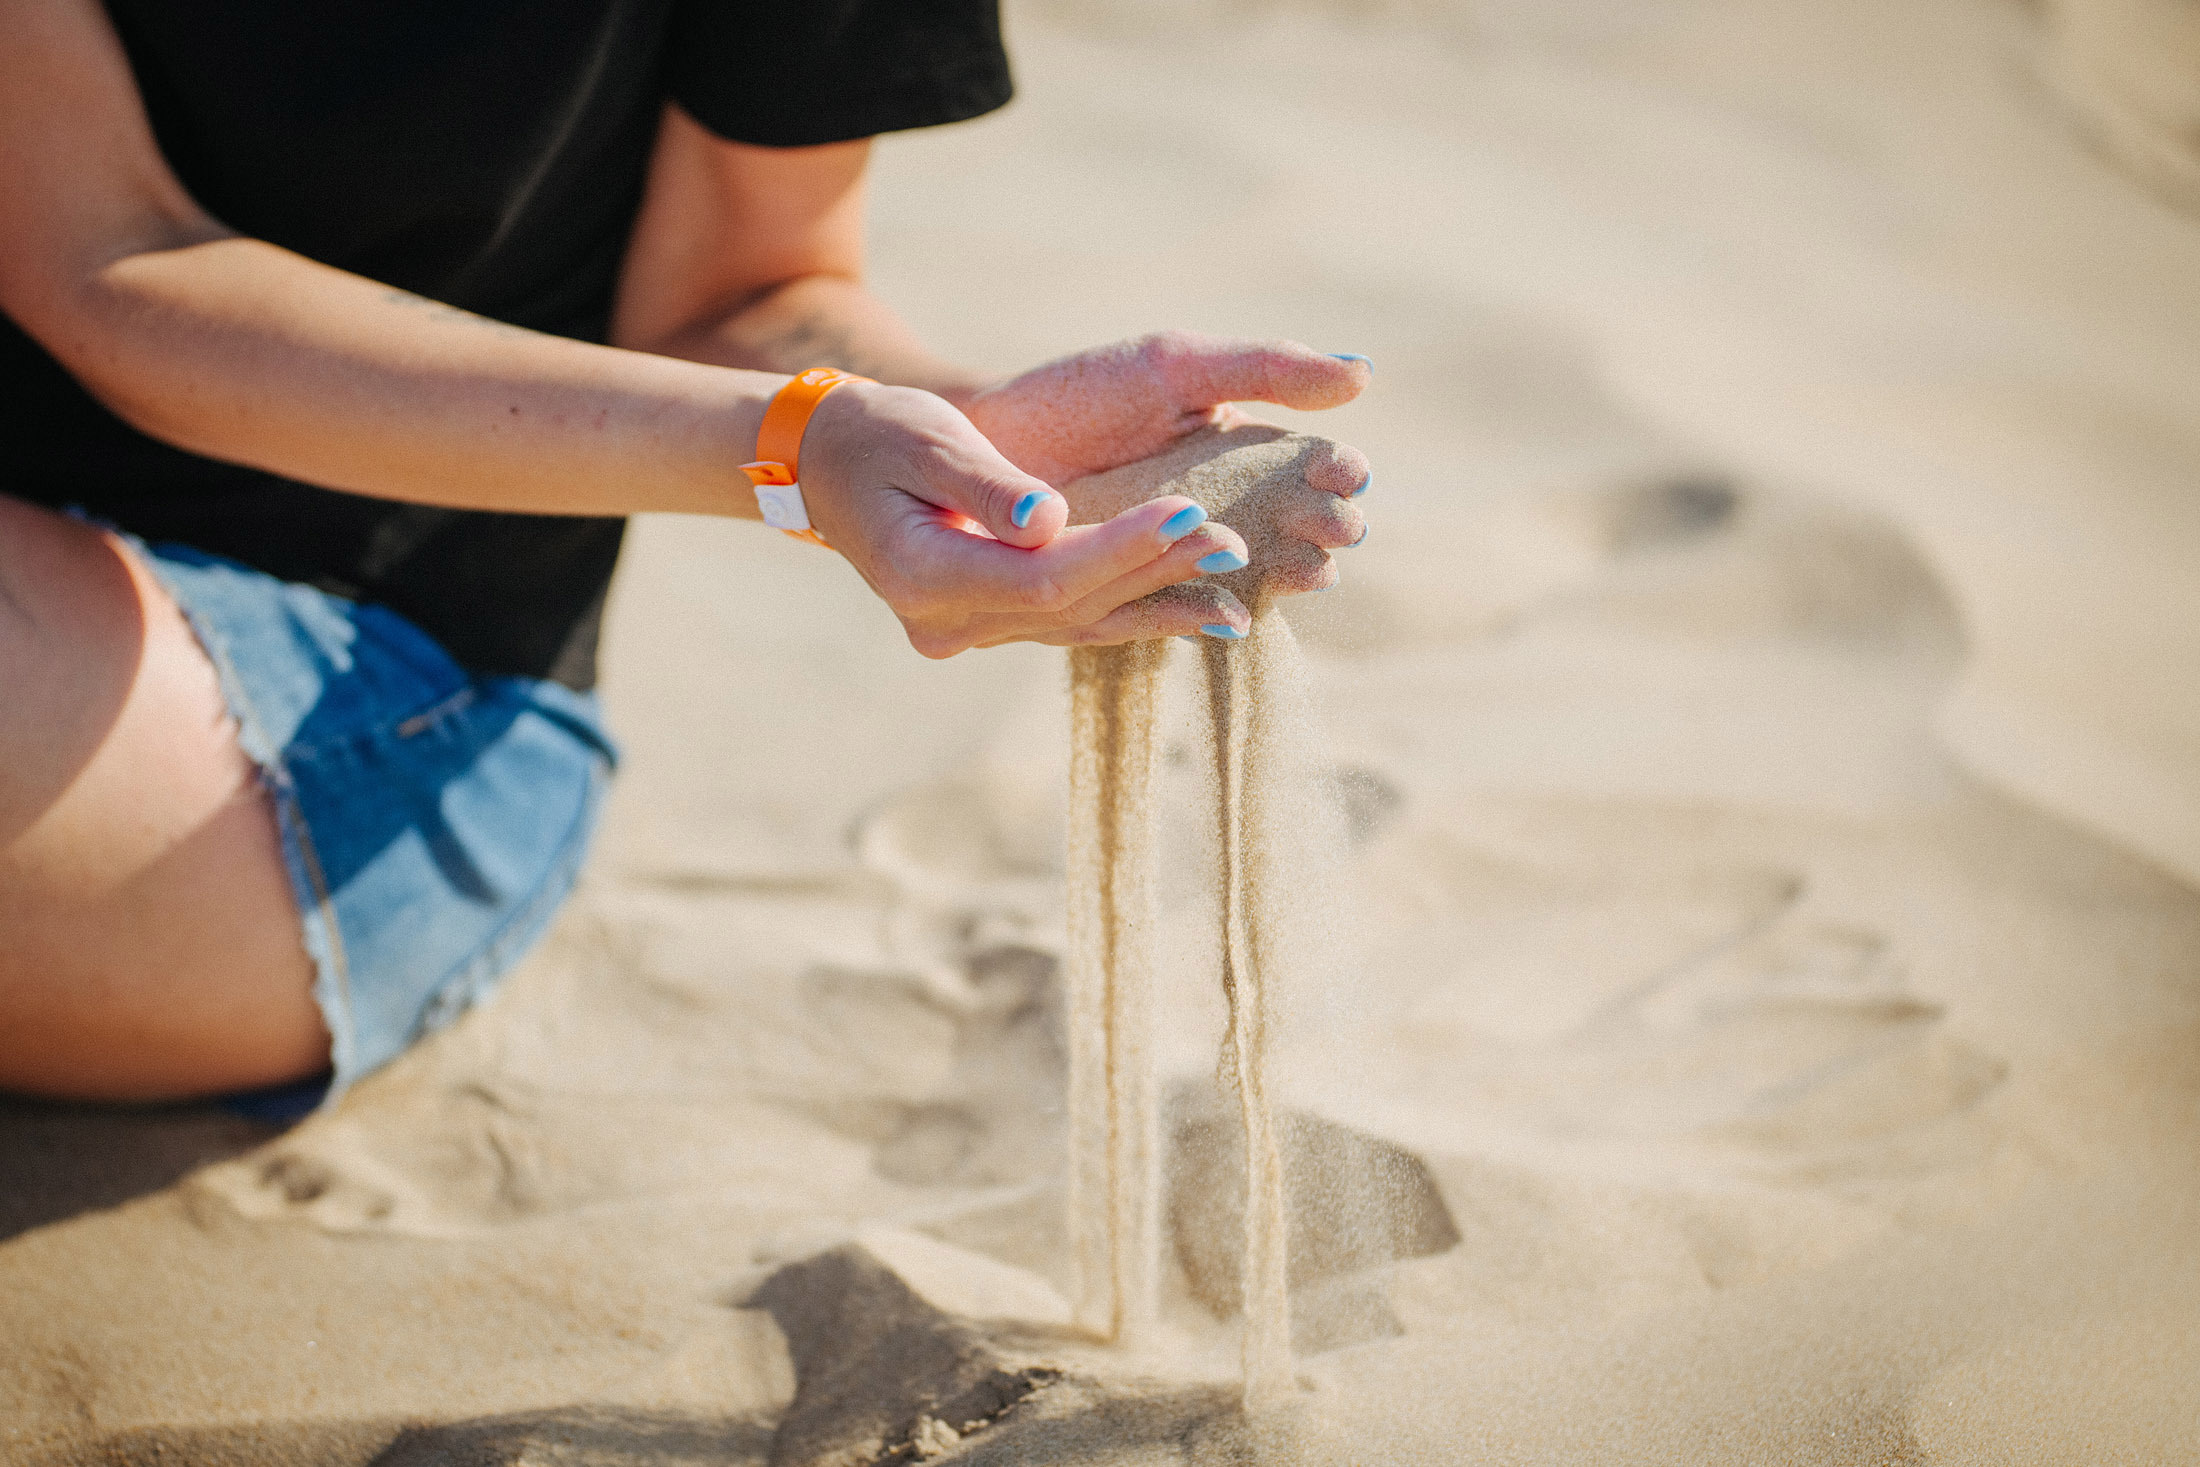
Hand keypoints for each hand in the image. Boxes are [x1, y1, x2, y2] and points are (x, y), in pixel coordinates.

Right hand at [795, 380, 1255, 656]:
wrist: (826, 467)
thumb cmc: (875, 435)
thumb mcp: (924, 439)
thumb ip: (985, 483)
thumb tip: (1049, 520)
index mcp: (921, 575)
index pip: (1042, 577)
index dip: (1119, 549)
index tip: (1187, 511)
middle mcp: (946, 623)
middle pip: (1070, 606)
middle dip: (1155, 573)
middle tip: (1234, 546)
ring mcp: (967, 633)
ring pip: (1078, 624)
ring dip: (1158, 603)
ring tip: (1237, 592)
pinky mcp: (991, 623)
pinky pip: (1071, 623)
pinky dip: (1132, 611)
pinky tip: (1195, 609)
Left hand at [964, 332, 1372, 597]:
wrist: (983, 437)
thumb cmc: (1083, 394)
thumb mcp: (1175, 366)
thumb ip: (1264, 368)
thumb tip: (1363, 374)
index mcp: (1245, 452)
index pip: (1309, 467)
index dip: (1334, 473)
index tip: (1351, 475)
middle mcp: (1225, 510)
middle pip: (1290, 526)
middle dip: (1318, 530)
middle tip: (1338, 531)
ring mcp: (1182, 558)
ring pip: (1244, 571)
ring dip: (1278, 573)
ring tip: (1301, 571)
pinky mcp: (1137, 597)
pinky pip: (1182, 609)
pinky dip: (1207, 610)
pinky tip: (1233, 610)